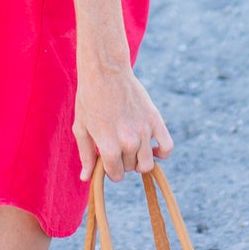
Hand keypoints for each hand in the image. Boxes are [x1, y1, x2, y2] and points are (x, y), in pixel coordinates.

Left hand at [72, 62, 173, 183]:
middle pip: (131, 168)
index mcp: (108, 146)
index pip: (116, 175)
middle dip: (123, 162)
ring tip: (131, 148)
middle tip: (116, 146)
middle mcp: (128, 142)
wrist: (105, 71)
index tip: (107, 161)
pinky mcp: (155, 120)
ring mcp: (144, 131)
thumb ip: (86, 155)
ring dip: (139, 160)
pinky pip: (167, 147)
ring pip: (147, 163)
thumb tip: (86, 178)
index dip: (110, 170)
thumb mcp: (81, 128)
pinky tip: (152, 148)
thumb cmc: (89, 99)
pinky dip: (162, 153)